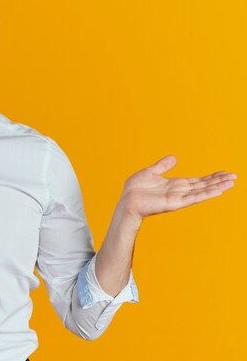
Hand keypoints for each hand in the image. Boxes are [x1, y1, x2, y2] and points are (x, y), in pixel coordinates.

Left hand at [120, 155, 236, 219]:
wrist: (127, 200)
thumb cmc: (135, 189)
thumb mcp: (150, 172)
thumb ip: (162, 166)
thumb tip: (174, 157)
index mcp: (175, 184)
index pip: (198, 180)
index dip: (211, 177)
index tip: (224, 173)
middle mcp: (179, 191)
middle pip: (203, 185)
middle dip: (219, 181)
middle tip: (234, 177)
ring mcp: (178, 197)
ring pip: (202, 191)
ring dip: (217, 187)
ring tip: (232, 183)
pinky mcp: (175, 203)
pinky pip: (193, 198)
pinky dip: (206, 194)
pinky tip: (218, 191)